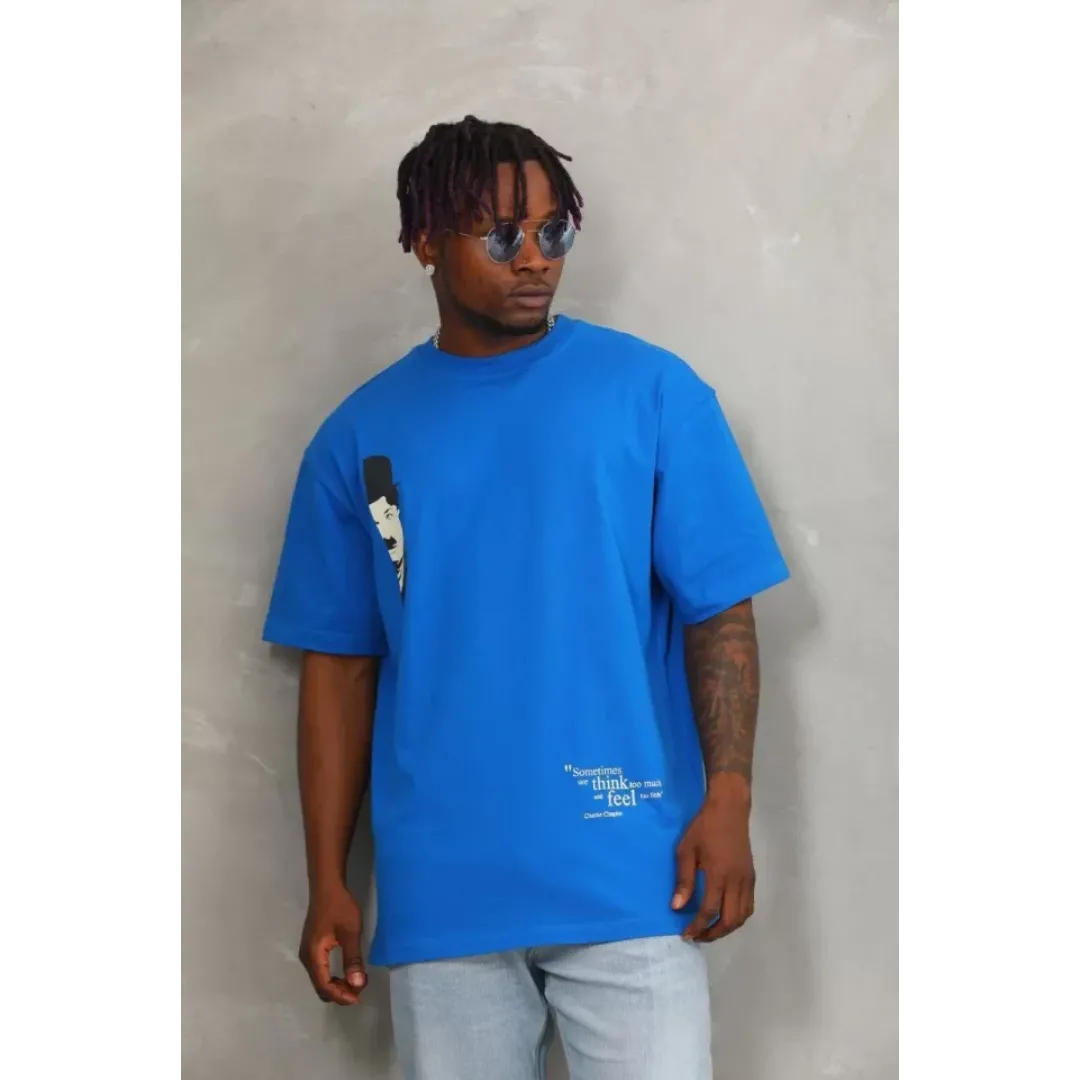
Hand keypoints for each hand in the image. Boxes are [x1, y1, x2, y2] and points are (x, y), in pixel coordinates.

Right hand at [299, 884, 366, 1004]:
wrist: (327, 886)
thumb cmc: (340, 907)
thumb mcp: (350, 933)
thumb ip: (353, 959)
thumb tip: (357, 984)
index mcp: (313, 955)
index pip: (324, 986)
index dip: (341, 995)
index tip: (359, 997)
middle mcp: (306, 957)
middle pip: (320, 986)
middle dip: (339, 993)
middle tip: (359, 992)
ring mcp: (308, 952)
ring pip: (320, 979)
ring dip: (336, 985)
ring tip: (355, 983)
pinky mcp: (312, 947)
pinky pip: (320, 970)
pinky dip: (332, 977)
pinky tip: (346, 973)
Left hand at [671, 786, 755, 941]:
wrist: (729, 809)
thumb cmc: (704, 827)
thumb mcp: (686, 850)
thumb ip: (683, 880)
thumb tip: (677, 907)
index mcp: (719, 875)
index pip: (709, 911)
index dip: (697, 927)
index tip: (686, 934)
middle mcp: (736, 882)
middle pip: (730, 920)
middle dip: (713, 933)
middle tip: (698, 936)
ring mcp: (747, 880)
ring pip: (742, 916)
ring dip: (727, 928)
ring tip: (710, 929)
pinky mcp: (751, 876)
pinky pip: (749, 905)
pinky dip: (738, 917)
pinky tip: (725, 915)